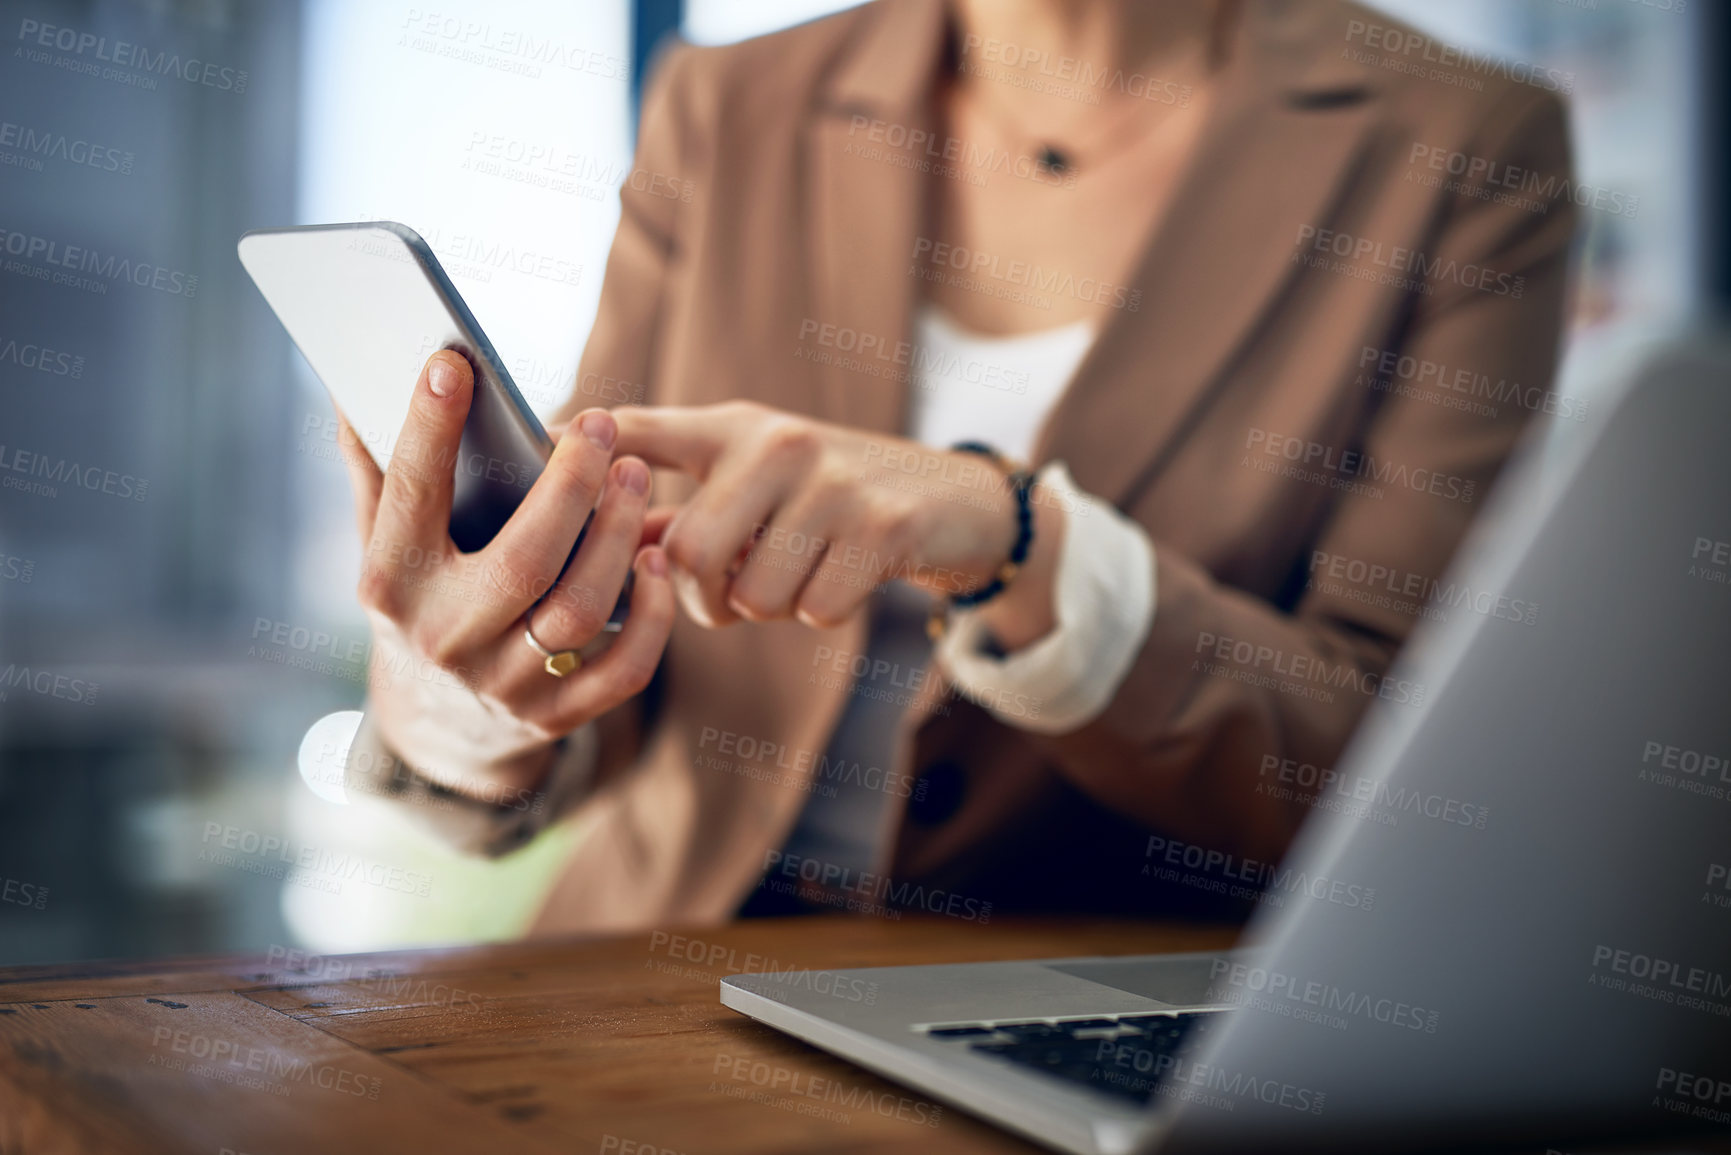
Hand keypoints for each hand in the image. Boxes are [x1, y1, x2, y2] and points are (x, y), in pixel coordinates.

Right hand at [339, 350, 674, 798]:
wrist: (434, 721)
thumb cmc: (418, 599)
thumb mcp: (382, 543)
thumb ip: (376, 470)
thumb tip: (352, 384)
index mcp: (392, 585)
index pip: (410, 497)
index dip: (429, 429)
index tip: (454, 363)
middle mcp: (444, 639)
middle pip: (524, 560)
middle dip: (571, 485)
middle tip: (600, 424)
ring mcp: (502, 684)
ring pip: (578, 610)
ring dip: (618, 538)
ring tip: (636, 476)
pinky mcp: (553, 716)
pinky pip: (621, 670)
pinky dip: (650, 617)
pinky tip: (656, 560)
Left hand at [612, 400, 1063, 646]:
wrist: (953, 500)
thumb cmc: (834, 498)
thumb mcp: (759, 484)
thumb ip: (683, 511)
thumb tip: (604, 547)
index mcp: (737, 429)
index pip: (641, 429)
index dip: (585, 443)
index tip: (546, 442)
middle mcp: (781, 443)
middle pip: (687, 551)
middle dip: (702, 597)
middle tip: (729, 594)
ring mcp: (836, 482)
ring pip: (753, 593)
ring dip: (771, 607)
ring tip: (801, 571)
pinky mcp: (885, 526)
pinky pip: (815, 608)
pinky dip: (823, 610)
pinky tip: (844, 576)